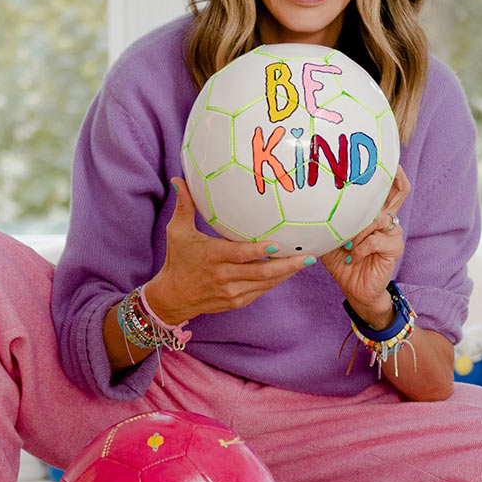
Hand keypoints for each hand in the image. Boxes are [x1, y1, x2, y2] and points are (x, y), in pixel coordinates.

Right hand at [143, 178, 307, 323]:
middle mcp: (224, 276)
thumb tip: (179, 179)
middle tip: (308, 256)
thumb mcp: (177, 232)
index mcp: (212, 257)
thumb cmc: (177, 260)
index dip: (258, 250)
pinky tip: (289, 271)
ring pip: (265, 283)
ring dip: (286, 273)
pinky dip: (276, 281)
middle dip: (287, 265)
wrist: (173, 298)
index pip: (239, 254)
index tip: (276, 243)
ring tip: (305, 261)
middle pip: (260, 272)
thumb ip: (184, 206)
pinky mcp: (237, 301)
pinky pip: (261, 291)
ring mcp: (232, 292)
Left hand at [321, 165, 410, 326]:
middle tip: (379, 172)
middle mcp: (386, 218)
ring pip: (378, 217)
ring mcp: (392, 232)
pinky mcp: (394, 248)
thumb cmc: (342, 261)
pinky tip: (351, 256)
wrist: (354, 289)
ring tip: (346, 244)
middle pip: (400, 191)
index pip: (387, 186)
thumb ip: (329, 218)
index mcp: (373, 213)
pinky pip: (376, 239)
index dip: (388, 170)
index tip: (378, 156)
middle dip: (392, 179)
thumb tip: (308, 200)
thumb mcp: (332, 236)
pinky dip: (360, 247)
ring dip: (358, 230)